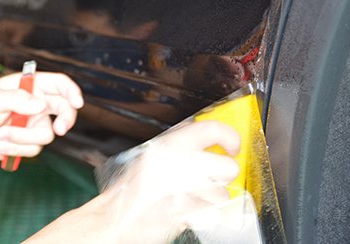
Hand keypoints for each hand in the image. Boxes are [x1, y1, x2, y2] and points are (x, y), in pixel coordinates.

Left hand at [0, 72, 83, 159]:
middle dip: (66, 119)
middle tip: (60, 129)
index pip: (59, 84)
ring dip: (22, 137)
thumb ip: (16, 99)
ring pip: (46, 134)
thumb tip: (39, 105)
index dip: (72, 91)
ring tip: (1, 134)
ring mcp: (34, 124)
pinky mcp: (28, 142)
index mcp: (30, 86)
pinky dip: (15, 149)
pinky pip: (33, 149)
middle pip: (65, 109)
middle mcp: (36, 104)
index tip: (77, 103)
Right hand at [100, 120, 240, 242]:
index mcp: (167, 146)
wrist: (115, 219)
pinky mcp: (189, 216)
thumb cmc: (129, 190)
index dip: (230, 136)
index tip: (233, 145)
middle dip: (224, 173)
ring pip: (223, 192)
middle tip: (215, 174)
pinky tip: (192, 209)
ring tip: (196, 195)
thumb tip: (203, 135)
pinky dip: (206, 213)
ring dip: (214, 196)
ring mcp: (185, 193)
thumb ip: (176, 143)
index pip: (211, 129)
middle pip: (227, 166)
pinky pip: (213, 212)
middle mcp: (178, 166)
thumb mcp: (150, 155)